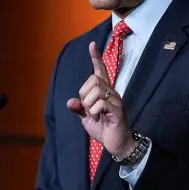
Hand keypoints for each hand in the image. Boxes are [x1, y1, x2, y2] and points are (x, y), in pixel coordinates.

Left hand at [66, 41, 133, 158]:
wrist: (117, 144)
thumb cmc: (103, 129)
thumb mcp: (86, 119)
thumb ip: (79, 109)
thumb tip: (70, 101)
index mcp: (103, 92)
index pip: (99, 71)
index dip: (95, 58)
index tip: (92, 45)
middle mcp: (111, 92)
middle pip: (93, 80)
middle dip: (84, 94)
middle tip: (88, 109)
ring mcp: (116, 100)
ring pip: (96, 91)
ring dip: (89, 105)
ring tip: (94, 115)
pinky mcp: (118, 109)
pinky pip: (100, 103)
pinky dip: (94, 112)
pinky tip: (99, 118)